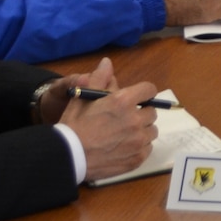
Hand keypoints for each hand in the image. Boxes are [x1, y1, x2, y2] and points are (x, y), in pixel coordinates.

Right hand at [56, 58, 158, 181]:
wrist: (69, 157)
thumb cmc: (75, 126)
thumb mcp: (83, 98)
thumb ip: (99, 78)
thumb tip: (107, 62)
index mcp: (123, 101)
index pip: (149, 90)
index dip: (143, 92)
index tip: (137, 98)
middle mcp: (135, 120)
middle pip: (151, 112)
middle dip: (141, 112)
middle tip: (125, 118)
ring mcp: (138, 141)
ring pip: (151, 131)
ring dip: (142, 130)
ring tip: (124, 134)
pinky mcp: (137, 158)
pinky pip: (148, 148)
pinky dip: (140, 146)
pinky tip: (124, 147)